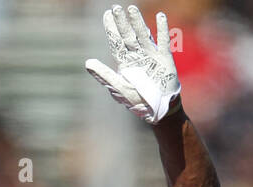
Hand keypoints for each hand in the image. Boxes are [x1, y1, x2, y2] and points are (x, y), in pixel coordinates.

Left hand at [84, 4, 181, 124]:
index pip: (116, 42)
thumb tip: (87, 63)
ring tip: (131, 9)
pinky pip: (163, 41)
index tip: (107, 14)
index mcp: (125, 63)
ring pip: (143, 35)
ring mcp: (151, 56)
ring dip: (138, 22)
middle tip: (116, 8)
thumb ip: (105, 75)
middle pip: (128, 35)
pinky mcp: (164, 59)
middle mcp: (137, 56)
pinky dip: (162, 29)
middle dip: (121, 22)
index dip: (111, 29)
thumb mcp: (119, 89)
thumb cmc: (138, 101)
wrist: (159, 111)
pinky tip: (160, 16)